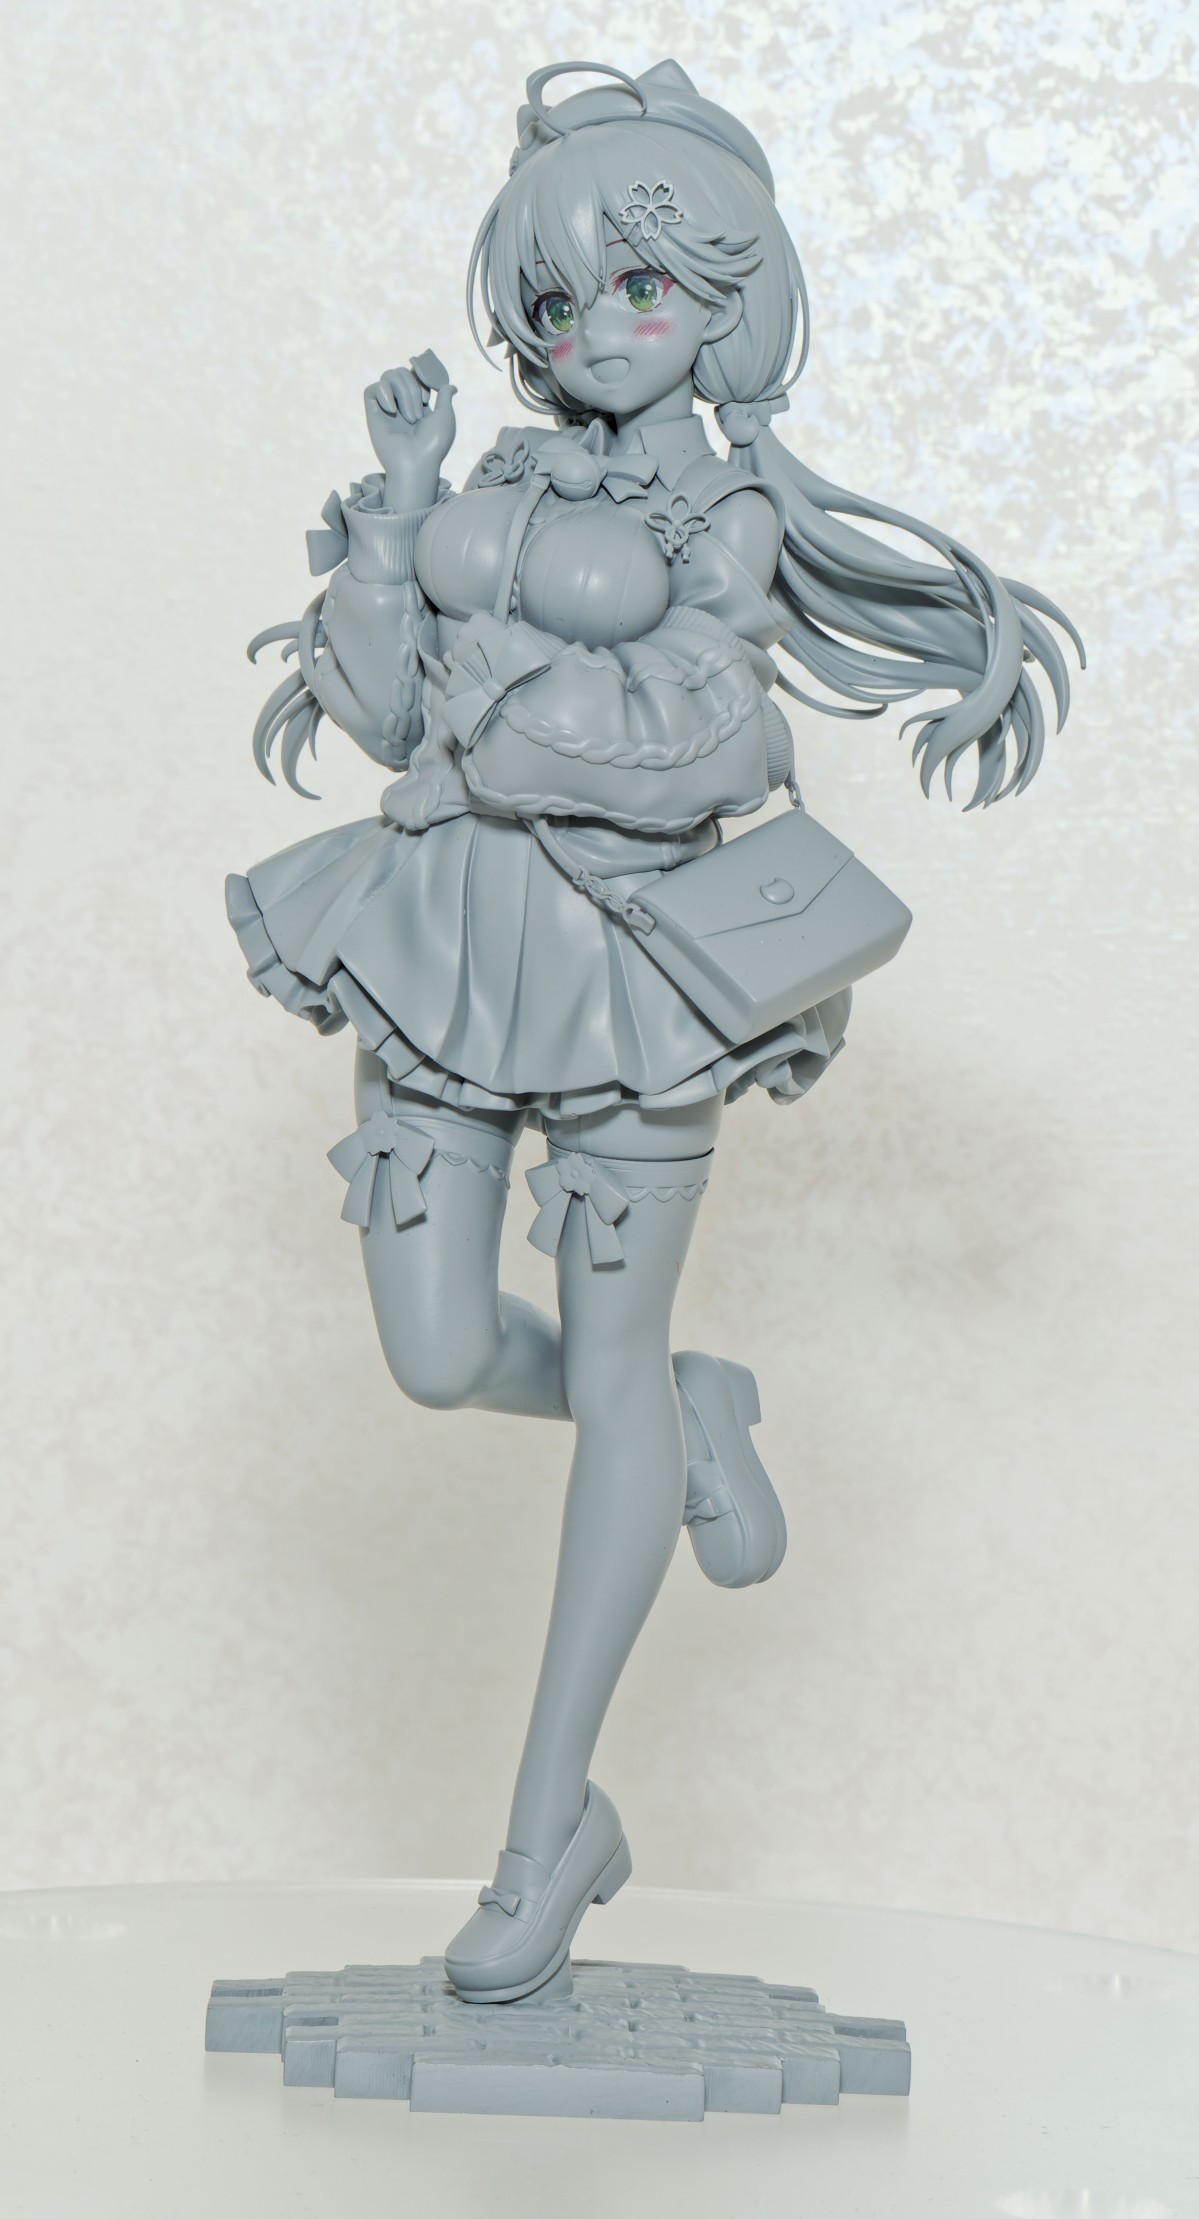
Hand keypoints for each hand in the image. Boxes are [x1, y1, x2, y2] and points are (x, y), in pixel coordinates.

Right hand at [364, 352, 456, 511]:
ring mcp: (386, 408)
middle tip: (419, 414)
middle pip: (401, 372)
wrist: (416, 464)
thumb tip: (449, 385)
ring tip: (410, 417)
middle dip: (414, 388)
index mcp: (417, 404)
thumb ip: (445, 397)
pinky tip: (392, 411)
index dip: (421, 374)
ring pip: (388, 375)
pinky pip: (371, 389)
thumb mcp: (445, 417)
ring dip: (403, 392)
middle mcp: (400, 404)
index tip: (430, 392)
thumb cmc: (433, 445)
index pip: (413, 375)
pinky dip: (383, 393)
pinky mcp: (373, 414)